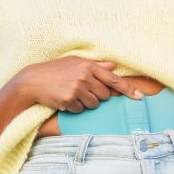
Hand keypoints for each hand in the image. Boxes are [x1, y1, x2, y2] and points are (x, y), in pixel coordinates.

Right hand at [17, 56, 142, 112]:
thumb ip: (96, 65)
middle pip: (104, 95)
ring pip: (93, 104)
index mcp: (88, 66)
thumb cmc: (56, 70)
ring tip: (72, 93)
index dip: (128, 89)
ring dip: (85, 102)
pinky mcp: (68, 100)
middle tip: (82, 90)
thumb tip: (114, 65)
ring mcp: (76, 89)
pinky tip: (65, 99)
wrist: (33, 80)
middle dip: (97, 96)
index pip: (113, 79)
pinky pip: (81, 110)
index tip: (139, 96)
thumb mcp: (75, 62)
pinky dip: (74, 108)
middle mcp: (84, 76)